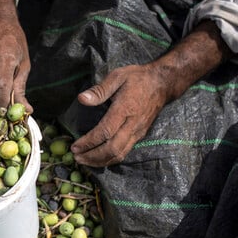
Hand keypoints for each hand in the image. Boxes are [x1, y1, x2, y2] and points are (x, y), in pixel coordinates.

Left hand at [70, 20, 231, 166]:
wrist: (162, 84)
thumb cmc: (137, 78)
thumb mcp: (117, 76)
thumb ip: (100, 90)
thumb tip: (82, 98)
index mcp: (125, 109)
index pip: (105, 131)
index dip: (89, 142)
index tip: (75, 146)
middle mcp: (132, 125)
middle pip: (112, 149)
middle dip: (92, 156)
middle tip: (76, 157)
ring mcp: (137, 132)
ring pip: (119, 154)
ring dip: (100, 161)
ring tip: (84, 161)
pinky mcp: (140, 136)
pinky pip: (124, 152)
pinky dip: (110, 159)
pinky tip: (99, 159)